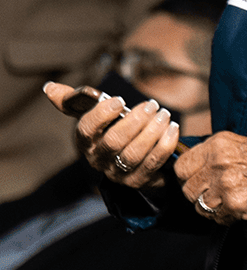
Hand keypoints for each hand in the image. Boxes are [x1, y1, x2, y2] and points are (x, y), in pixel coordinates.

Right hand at [46, 82, 178, 188]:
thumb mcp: (97, 117)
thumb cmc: (114, 132)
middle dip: (134, 121)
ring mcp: (118, 173)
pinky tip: (173, 129)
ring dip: (152, 132)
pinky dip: (164, 145)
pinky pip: (152, 164)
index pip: (85, 130)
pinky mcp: (138, 181)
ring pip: (133, 154)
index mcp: (86, 143)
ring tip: (165, 115)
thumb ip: (76, 103)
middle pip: (113, 142)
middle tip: (152, 105)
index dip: (102, 114)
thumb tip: (50, 88)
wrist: (136, 163)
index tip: (120, 100)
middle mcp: (98, 160)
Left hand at [173, 133, 246, 224]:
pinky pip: (216, 218)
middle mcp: (218, 163)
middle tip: (217, 192)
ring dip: (212, 207)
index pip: (181, 166)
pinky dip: (225, 217)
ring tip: (230, 200)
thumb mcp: (242, 144)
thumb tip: (192, 166)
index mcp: (219, 144)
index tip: (196, 179)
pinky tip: (240, 206)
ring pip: (200, 206)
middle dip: (200, 194)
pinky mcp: (234, 204)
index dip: (187, 176)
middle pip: (188, 189)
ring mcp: (225, 185)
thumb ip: (215, 154)